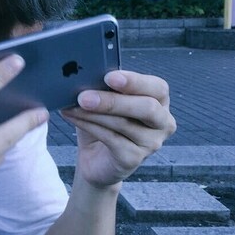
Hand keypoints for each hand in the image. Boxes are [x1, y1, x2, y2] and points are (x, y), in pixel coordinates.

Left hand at [60, 70, 175, 188]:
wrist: (96, 159)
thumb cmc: (103, 123)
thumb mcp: (104, 101)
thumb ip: (103, 87)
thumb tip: (85, 75)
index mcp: (160, 101)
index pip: (158, 87)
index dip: (135, 81)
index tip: (109, 77)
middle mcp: (162, 122)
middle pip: (146, 108)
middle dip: (112, 100)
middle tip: (83, 96)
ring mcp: (151, 143)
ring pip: (124, 124)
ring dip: (93, 113)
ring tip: (71, 106)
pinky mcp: (134, 159)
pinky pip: (111, 139)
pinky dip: (88, 126)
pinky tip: (72, 117)